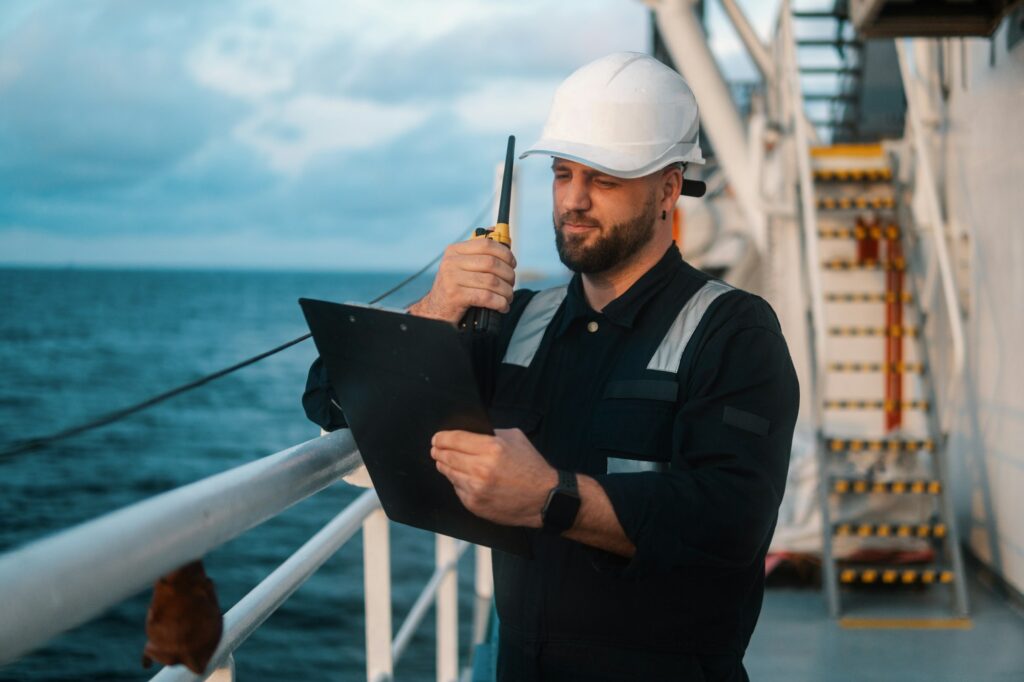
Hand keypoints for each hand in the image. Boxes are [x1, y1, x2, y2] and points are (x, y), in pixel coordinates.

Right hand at [408, 234, 515, 324]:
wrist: (435, 311)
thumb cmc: (455, 288)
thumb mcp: (461, 266)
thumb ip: (478, 251)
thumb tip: (496, 230)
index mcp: (455, 250)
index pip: (486, 244)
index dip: (505, 253)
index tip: (512, 264)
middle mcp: (451, 262)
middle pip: (491, 263)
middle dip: (508, 274)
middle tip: (511, 284)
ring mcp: (452, 279)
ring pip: (491, 281)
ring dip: (506, 291)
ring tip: (508, 297)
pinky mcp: (455, 296)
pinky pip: (486, 297)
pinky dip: (500, 303)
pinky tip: (502, 307)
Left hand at [431, 428, 556, 527]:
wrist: (544, 498)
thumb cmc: (531, 466)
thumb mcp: (515, 439)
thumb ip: (491, 434)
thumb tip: (468, 433)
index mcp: (491, 448)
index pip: (454, 439)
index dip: (441, 438)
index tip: (437, 438)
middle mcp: (481, 469)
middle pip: (447, 457)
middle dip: (438, 452)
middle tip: (436, 449)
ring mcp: (476, 489)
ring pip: (449, 474)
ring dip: (445, 467)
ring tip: (444, 462)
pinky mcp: (475, 505)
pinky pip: (457, 490)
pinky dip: (458, 482)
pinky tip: (462, 478)